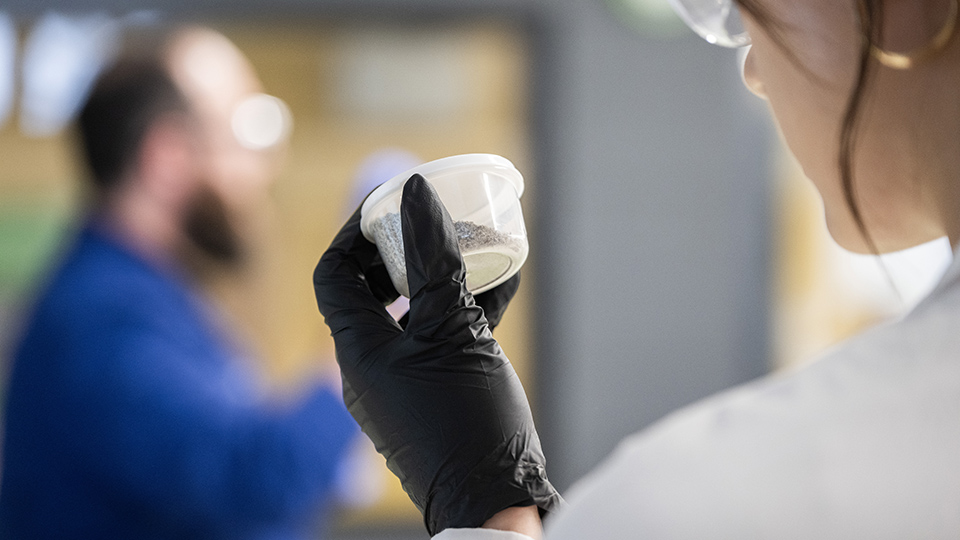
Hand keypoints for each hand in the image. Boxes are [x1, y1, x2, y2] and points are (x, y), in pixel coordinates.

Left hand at [314, 175, 561, 534]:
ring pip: (412, 315)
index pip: (334, 273)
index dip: (356, 232)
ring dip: (440, 279)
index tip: (392, 204)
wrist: (491, 501)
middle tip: (436, 223)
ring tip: (477, 248)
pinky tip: (501, 286)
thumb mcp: (453, 327)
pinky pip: (438, 341)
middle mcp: (370, 367)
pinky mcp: (432, 398)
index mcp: (358, 348)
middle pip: (371, 291)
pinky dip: (462, 311)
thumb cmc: (466, 417)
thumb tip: (415, 194)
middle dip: (403, 251)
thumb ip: (434, 259)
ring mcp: (400, 385)